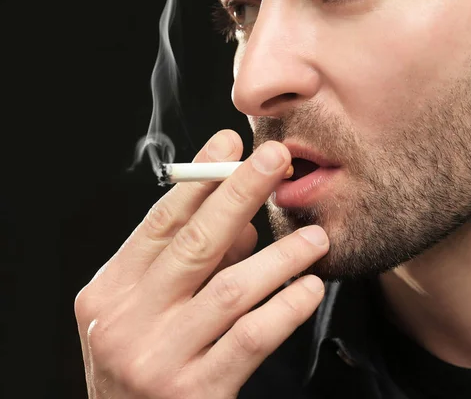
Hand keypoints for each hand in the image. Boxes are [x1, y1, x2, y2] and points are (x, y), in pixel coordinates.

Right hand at [74, 129, 328, 398]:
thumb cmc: (142, 360)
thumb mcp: (144, 309)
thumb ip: (185, 266)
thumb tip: (243, 222)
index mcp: (110, 290)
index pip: (160, 222)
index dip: (199, 178)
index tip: (229, 143)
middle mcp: (126, 320)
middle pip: (194, 243)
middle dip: (239, 193)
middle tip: (276, 159)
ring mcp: (158, 357)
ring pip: (230, 289)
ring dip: (280, 256)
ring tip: (315, 237)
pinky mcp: (194, 392)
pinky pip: (250, 338)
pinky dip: (285, 308)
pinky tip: (309, 288)